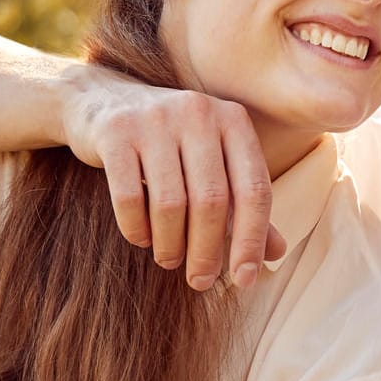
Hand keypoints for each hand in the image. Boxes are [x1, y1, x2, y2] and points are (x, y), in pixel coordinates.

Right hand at [61, 75, 284, 289]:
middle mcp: (198, 112)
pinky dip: (137, 230)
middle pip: (212, 201)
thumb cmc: (171, 143)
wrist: (103, 100)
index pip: (255, 190)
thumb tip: (276, 254)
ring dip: (170, 245)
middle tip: (199, 280)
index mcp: (233, 120)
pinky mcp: (115, 132)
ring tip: (169, 260)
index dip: (252, 240)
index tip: (244, 279)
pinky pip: (130, 198)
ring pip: (170, 204)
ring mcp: (154, 119)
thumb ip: (244, 205)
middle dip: (207, 252)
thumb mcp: (213, 164)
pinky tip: (142, 239)